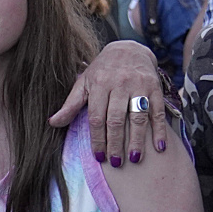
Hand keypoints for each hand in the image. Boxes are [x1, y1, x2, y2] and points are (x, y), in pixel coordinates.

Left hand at [49, 39, 172, 166]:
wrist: (130, 48)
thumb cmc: (103, 70)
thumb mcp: (84, 83)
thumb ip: (71, 104)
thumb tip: (53, 123)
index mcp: (100, 84)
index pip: (97, 117)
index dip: (97, 138)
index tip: (99, 157)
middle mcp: (120, 84)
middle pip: (117, 119)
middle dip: (115, 143)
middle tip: (115, 163)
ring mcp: (139, 85)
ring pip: (138, 117)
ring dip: (137, 140)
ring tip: (134, 158)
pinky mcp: (155, 87)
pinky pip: (157, 111)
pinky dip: (160, 130)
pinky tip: (159, 147)